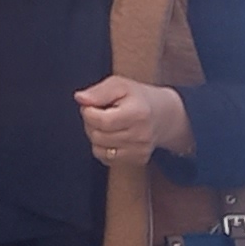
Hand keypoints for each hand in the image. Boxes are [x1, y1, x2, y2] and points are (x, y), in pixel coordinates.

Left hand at [73, 76, 189, 167]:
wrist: (164, 115)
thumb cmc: (138, 97)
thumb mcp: (120, 85)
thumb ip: (99, 91)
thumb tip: (80, 98)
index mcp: (138, 113)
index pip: (100, 120)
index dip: (88, 112)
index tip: (91, 105)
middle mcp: (141, 135)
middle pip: (97, 136)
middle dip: (91, 123)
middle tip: (99, 113)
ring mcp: (140, 150)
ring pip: (98, 149)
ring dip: (96, 136)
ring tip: (107, 124)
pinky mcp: (138, 160)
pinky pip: (106, 159)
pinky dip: (103, 148)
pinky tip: (113, 136)